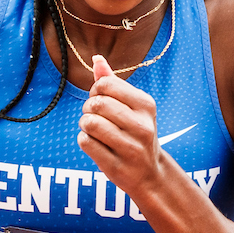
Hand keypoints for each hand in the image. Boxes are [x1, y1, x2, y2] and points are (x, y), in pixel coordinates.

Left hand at [77, 54, 161, 196]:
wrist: (149, 174)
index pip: (106, 84)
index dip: (95, 90)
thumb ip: (112, 83)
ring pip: (89, 123)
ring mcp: (131, 148)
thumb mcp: (132, 107)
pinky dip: (84, 141)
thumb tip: (96, 58)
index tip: (100, 100)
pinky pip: (85, 142)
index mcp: (146, 105)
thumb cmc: (135, 133)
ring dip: (84, 125)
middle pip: (96, 104)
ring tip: (92, 130)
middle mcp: (142, 125)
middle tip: (94, 117)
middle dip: (88, 108)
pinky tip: (95, 144)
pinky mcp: (116, 165)